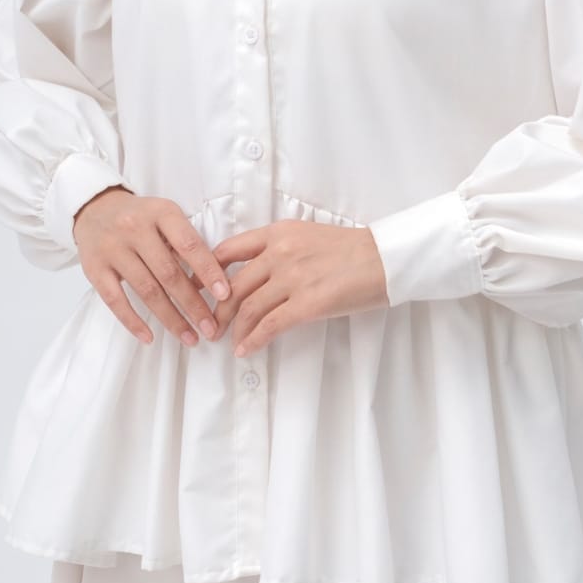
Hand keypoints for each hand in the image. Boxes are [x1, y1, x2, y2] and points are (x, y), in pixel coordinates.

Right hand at [73, 187, 231, 346]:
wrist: (95, 209)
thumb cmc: (141, 218)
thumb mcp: (166, 216)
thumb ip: (186, 242)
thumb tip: (213, 282)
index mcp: (161, 212)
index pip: (190, 245)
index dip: (209, 271)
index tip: (225, 295)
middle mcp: (135, 228)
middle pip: (169, 273)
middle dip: (193, 305)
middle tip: (211, 328)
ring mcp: (113, 249)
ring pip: (146, 290)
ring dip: (170, 318)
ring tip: (189, 337)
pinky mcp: (94, 268)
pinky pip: (115, 300)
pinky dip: (133, 321)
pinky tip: (149, 337)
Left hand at [204, 219, 389, 357]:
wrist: (386, 258)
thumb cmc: (352, 249)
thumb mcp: (309, 236)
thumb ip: (280, 248)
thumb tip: (256, 272)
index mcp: (279, 232)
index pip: (228, 250)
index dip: (206, 272)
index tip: (195, 288)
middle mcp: (280, 253)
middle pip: (233, 284)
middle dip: (218, 309)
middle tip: (211, 324)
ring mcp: (293, 278)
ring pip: (248, 307)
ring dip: (234, 329)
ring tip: (228, 342)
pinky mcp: (308, 304)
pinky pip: (270, 325)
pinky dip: (254, 340)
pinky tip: (246, 350)